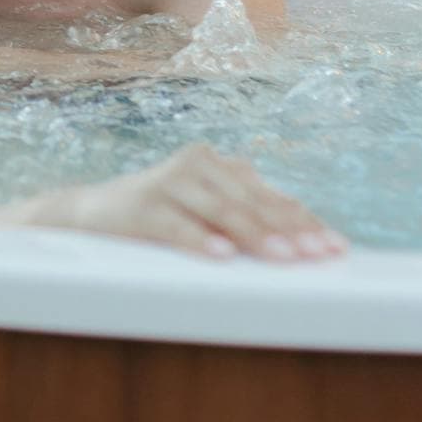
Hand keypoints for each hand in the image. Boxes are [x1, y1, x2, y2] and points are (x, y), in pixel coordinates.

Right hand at [0, 141, 346, 260]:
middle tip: (319, 256)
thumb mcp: (206, 216)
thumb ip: (244, 220)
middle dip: (291, 231)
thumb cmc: (159, 221)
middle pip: (253, 202)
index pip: (272, 197)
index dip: (305, 222)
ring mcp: (168, 181)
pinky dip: (200, 240)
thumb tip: (303, 246)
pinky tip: (222, 255)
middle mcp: (198, 164)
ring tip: (285, 257)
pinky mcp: (140, 204)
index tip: (335, 248)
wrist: (87, 214)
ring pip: (222, 211)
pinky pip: (176, 224)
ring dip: (257, 236)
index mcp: (220, 166)